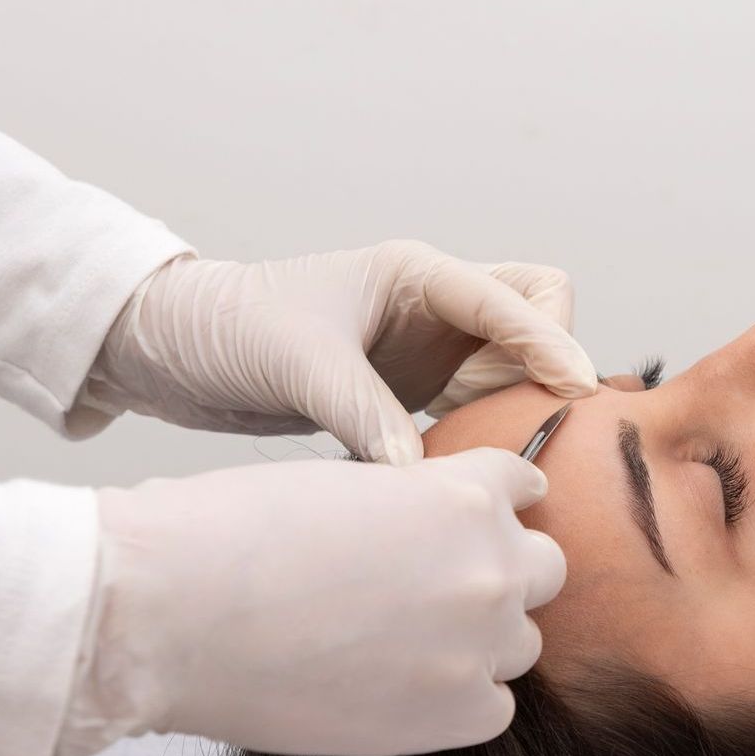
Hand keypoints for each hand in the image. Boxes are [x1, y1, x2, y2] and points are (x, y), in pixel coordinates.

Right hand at [58, 448, 563, 755]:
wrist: (172, 612)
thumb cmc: (229, 534)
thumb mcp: (343, 485)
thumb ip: (412, 505)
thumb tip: (430, 528)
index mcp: (464, 492)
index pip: (522, 486)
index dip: (498, 502)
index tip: (485, 520)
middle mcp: (491, 563)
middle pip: (543, 568)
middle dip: (502, 571)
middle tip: (448, 591)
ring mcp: (481, 642)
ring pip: (520, 643)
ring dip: (480, 642)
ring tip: (410, 649)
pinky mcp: (457, 714)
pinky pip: (493, 708)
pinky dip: (458, 702)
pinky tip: (402, 693)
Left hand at [79, 243, 597, 462]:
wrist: (176, 351)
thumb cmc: (230, 329)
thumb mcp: (300, 364)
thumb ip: (366, 416)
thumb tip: (424, 481)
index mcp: (417, 274)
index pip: (515, 298)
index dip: (552, 342)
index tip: (579, 390)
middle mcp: (436, 307)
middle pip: (538, 316)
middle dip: (551, 361)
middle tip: (536, 419)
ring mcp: (430, 350)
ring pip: (516, 369)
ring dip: (522, 406)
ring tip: (510, 456)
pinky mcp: (416, 391)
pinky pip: (480, 410)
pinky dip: (487, 436)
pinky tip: (468, 471)